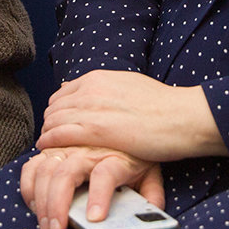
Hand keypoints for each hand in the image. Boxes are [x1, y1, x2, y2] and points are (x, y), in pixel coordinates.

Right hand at [19, 146, 162, 228]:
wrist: (124, 122)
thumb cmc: (134, 154)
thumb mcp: (150, 172)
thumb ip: (151, 195)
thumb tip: (151, 216)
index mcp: (115, 158)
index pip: (105, 175)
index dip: (99, 196)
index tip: (94, 218)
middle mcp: (88, 151)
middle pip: (66, 174)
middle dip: (57, 204)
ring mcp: (67, 148)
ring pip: (46, 170)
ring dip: (41, 199)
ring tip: (46, 224)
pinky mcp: (52, 149)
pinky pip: (32, 164)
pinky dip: (28, 184)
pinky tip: (34, 204)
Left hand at [39, 69, 226, 162]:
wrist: (181, 117)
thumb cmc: (163, 106)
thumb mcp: (130, 86)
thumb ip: (109, 89)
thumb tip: (97, 92)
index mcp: (99, 78)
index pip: (63, 93)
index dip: (58, 110)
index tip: (59, 123)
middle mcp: (91, 90)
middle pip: (55, 106)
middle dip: (50, 122)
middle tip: (51, 137)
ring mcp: (92, 109)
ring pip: (54, 120)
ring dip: (48, 133)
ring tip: (48, 147)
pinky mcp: (96, 130)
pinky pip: (59, 134)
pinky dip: (50, 141)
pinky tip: (49, 149)